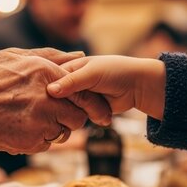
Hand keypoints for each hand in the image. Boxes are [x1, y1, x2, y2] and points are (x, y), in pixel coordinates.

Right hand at [0, 48, 110, 153]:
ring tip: (29, 119)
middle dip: (70, 118)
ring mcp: (37, 122)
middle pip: (77, 117)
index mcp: (45, 72)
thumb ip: (50, 57)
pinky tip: (17, 128)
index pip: (84, 93)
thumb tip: (78, 55)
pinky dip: (36, 140)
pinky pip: (44, 145)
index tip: (93, 111)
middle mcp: (46, 97)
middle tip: (54, 115)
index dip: (91, 104)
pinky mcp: (26, 142)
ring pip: (61, 133)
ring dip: (52, 130)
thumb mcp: (12, 56)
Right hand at [47, 55, 166, 119]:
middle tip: (71, 105)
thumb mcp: (92, 73)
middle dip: (62, 102)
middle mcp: (71, 83)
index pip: (51, 79)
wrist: (138, 86)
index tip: (48, 96)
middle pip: (57, 96)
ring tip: (86, 109)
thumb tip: (50, 91)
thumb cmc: (116, 72)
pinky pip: (78, 116)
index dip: (48, 88)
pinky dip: (83, 118)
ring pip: (67, 108)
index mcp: (69, 68)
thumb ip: (72, 81)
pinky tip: (90, 116)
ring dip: (74, 111)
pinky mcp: (86, 110)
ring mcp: (79, 97)